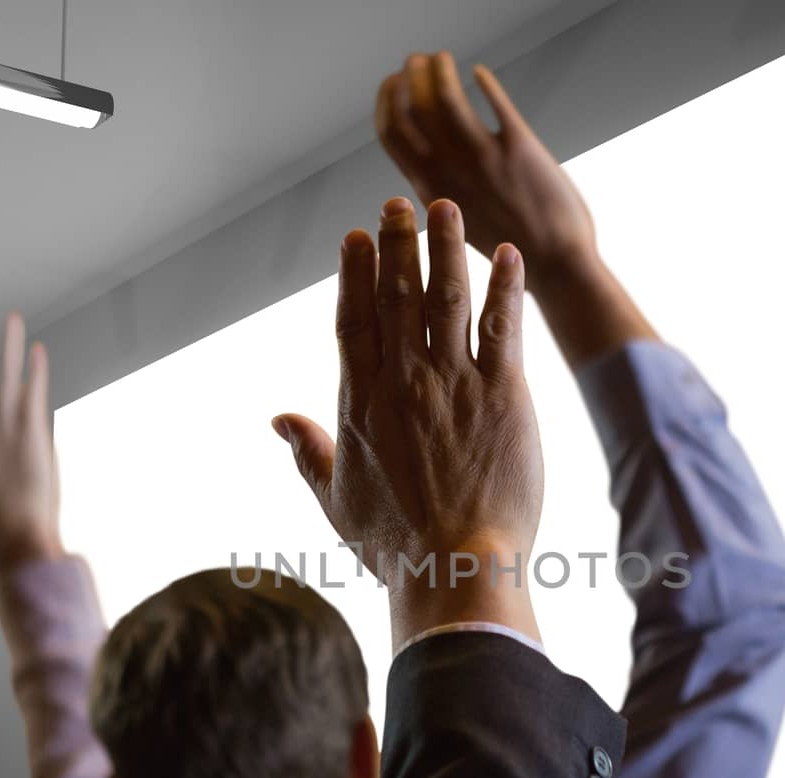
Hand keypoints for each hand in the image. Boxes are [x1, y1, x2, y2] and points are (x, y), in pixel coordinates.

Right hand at [274, 197, 543, 648]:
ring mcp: (455, 383)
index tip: (356, 237)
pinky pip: (503, 327)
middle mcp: (404, 381)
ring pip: (448, 298)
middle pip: (398, 295)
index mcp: (361, 402)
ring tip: (445, 209)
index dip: (355, 273)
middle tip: (398, 203)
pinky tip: (506, 254)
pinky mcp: (504, 395)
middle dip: (398, 243)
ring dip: (447, 247)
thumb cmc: (394, 547)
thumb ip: (306, 452)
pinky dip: (505, 288)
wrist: (456, 568)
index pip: (354, 320)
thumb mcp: (334, 500)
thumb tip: (278, 420)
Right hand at [376, 52, 596, 289]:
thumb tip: (434, 168)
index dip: (387, 101)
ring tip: (444, 58)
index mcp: (433, 190)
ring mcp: (485, 157)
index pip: (393, 134)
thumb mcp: (458, 225)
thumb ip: (444, 191)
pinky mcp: (519, 146)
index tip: (393, 83)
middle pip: (412, 107)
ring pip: (447, 95)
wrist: (559, 266)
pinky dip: (483, 81)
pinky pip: (494, 100)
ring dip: (440, 69)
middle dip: (408, 76)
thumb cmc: (514, 250)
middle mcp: (452, 171)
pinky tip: (480, 73)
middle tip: (416, 61)